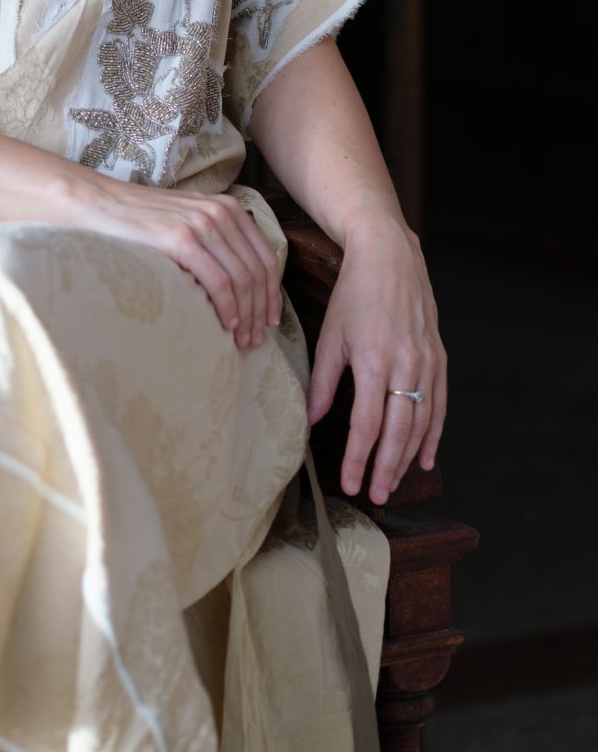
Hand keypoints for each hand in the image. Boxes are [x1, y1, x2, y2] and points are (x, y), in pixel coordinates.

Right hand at [56, 170, 281, 348]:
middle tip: (256, 340)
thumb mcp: (185, 224)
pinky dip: (228, 307)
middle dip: (261, 310)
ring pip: (243, 279)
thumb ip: (213, 243)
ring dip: (248, 315)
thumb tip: (240, 285)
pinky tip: (226, 326)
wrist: (95, 204)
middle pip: (258, 271)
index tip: (270, 321)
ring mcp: (201, 224)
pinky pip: (219, 281)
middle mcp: (220, 212)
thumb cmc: (137, 223)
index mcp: (227, 208)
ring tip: (242, 340)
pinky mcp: (181, 239)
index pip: (265, 257)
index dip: (272, 293)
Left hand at [308, 216, 446, 503]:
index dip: (359, 459)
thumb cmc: (354, 293)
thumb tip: (311, 422)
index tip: (350, 484)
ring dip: (409, 458)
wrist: (390, 256)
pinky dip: (434, 435)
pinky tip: (427, 458)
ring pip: (422, 423)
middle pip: (399, 432)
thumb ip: (321, 381)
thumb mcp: (330, 335)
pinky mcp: (440, 358)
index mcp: (374, 361)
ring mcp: (427, 363)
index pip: (367, 425)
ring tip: (394, 482)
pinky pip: (440, 405)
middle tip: (375, 496)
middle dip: (386, 468)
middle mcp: (406, 366)